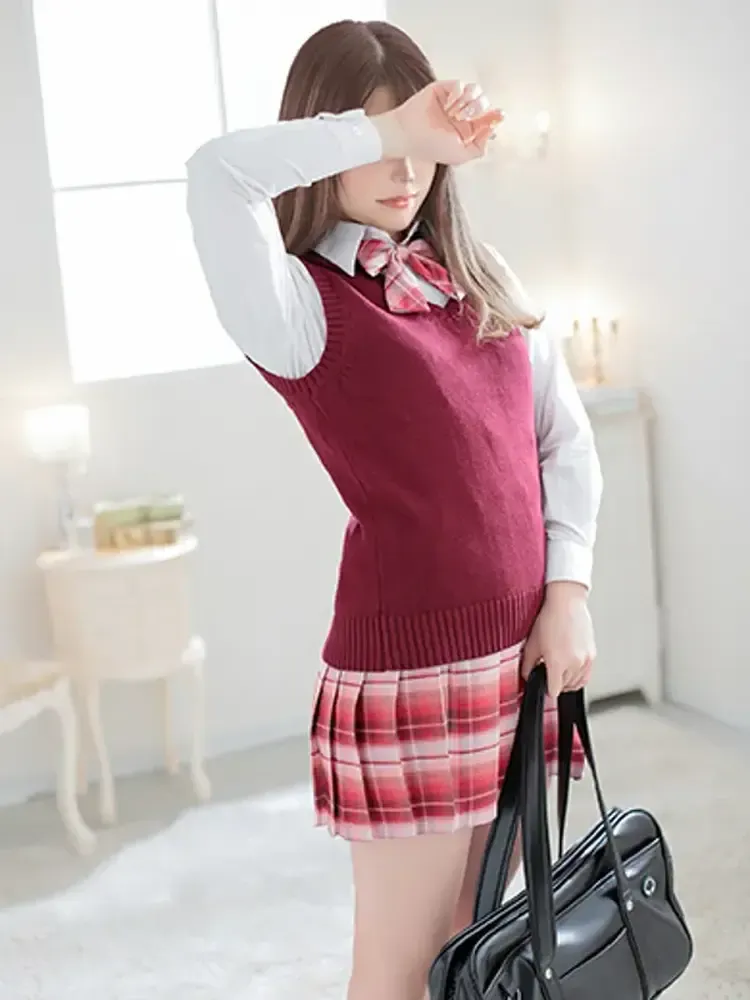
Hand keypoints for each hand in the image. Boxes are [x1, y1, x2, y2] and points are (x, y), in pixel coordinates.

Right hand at [371, 81, 503, 165]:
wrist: (408, 134)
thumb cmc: (431, 147)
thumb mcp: (460, 155)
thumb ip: (480, 147)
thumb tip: (493, 130)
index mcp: (468, 129)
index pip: (488, 118)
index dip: (496, 116)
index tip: (500, 115)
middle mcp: (462, 113)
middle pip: (484, 102)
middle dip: (480, 109)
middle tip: (466, 117)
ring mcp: (453, 100)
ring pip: (475, 90)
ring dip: (470, 101)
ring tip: (456, 113)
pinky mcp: (443, 88)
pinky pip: (460, 84)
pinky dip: (458, 94)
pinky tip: (449, 106)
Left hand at [521, 583, 595, 698]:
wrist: (566, 603)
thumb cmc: (549, 619)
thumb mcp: (532, 644)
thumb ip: (527, 665)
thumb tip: (527, 676)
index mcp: (557, 663)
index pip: (554, 691)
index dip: (546, 689)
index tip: (543, 683)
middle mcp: (574, 663)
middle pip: (565, 687)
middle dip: (556, 682)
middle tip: (548, 671)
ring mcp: (586, 660)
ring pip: (577, 683)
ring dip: (568, 681)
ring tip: (559, 668)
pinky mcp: (592, 655)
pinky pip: (587, 675)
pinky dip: (579, 675)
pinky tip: (570, 667)